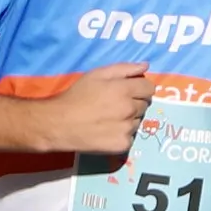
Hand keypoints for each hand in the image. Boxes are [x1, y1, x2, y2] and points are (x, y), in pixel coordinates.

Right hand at [33, 63, 154, 157]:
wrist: (60, 124)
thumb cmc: (77, 96)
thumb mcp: (97, 74)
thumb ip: (124, 68)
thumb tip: (146, 66)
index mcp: (125, 90)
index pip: (150, 88)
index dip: (141, 88)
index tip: (130, 91)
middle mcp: (130, 109)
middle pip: (144, 104)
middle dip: (134, 102)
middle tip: (114, 104)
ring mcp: (128, 129)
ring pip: (137, 121)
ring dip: (129, 119)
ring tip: (109, 118)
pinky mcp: (123, 144)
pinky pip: (131, 137)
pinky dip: (123, 134)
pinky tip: (108, 131)